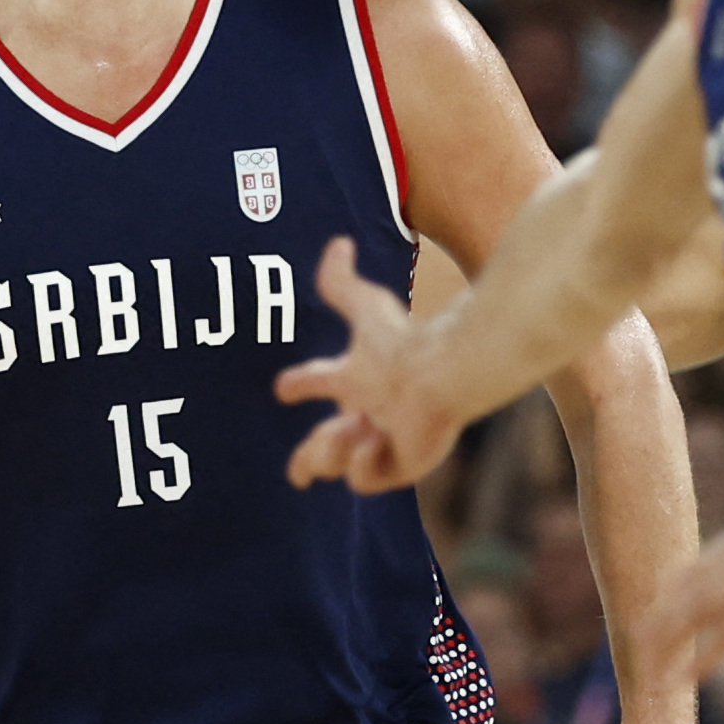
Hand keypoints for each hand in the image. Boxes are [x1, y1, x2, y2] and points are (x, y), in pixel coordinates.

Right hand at [277, 239, 463, 493]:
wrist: (441, 373)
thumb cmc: (404, 340)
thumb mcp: (365, 307)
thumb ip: (342, 282)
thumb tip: (338, 243)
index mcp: (359, 378)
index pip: (322, 380)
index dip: (298, 382)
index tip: (282, 388)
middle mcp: (372, 412)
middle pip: (326, 443)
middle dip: (308, 458)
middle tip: (297, 472)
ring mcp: (385, 442)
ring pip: (338, 464)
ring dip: (330, 449)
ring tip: (353, 428)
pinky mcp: (400, 467)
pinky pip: (363, 480)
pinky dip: (360, 460)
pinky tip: (375, 437)